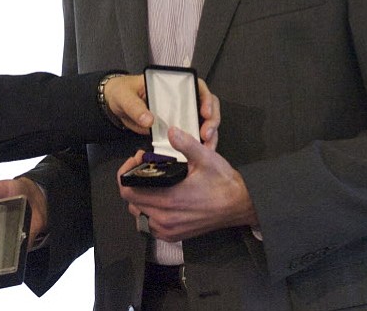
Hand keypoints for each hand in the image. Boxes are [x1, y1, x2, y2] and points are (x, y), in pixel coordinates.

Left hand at [104, 75, 220, 145]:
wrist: (115, 105)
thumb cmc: (123, 93)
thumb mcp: (126, 97)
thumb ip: (136, 107)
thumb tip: (149, 120)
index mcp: (172, 84)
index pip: (197, 86)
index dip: (206, 98)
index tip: (205, 112)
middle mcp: (180, 97)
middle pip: (206, 104)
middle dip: (212, 119)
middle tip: (206, 134)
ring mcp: (179, 113)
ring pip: (202, 121)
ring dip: (208, 133)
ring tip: (206, 145)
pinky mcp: (175, 128)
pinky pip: (191, 134)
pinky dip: (197, 144)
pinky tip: (199, 152)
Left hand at [117, 127, 254, 241]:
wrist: (240, 205)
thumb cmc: (222, 181)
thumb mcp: (206, 157)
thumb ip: (186, 143)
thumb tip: (170, 131)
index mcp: (168, 200)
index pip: (128, 191)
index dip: (126, 173)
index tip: (137, 160)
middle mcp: (164, 219)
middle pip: (131, 202)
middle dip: (133, 182)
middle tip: (145, 167)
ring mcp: (168, 231)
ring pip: (139, 214)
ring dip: (140, 198)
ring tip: (151, 182)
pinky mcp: (174, 236)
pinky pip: (150, 225)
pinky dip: (148, 212)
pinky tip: (158, 198)